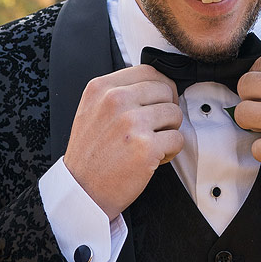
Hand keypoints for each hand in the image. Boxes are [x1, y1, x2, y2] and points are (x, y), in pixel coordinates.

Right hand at [63, 66, 183, 219]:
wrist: (82, 190)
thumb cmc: (90, 153)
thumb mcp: (92, 110)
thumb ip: (118, 92)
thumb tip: (156, 84)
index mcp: (101, 88)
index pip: (148, 71)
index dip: (161, 87)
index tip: (159, 102)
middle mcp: (115, 100)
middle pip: (166, 90)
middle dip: (166, 110)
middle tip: (153, 128)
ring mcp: (131, 123)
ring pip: (175, 114)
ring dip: (169, 131)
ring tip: (151, 143)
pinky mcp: (146, 147)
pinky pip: (178, 139)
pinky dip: (170, 151)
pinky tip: (153, 158)